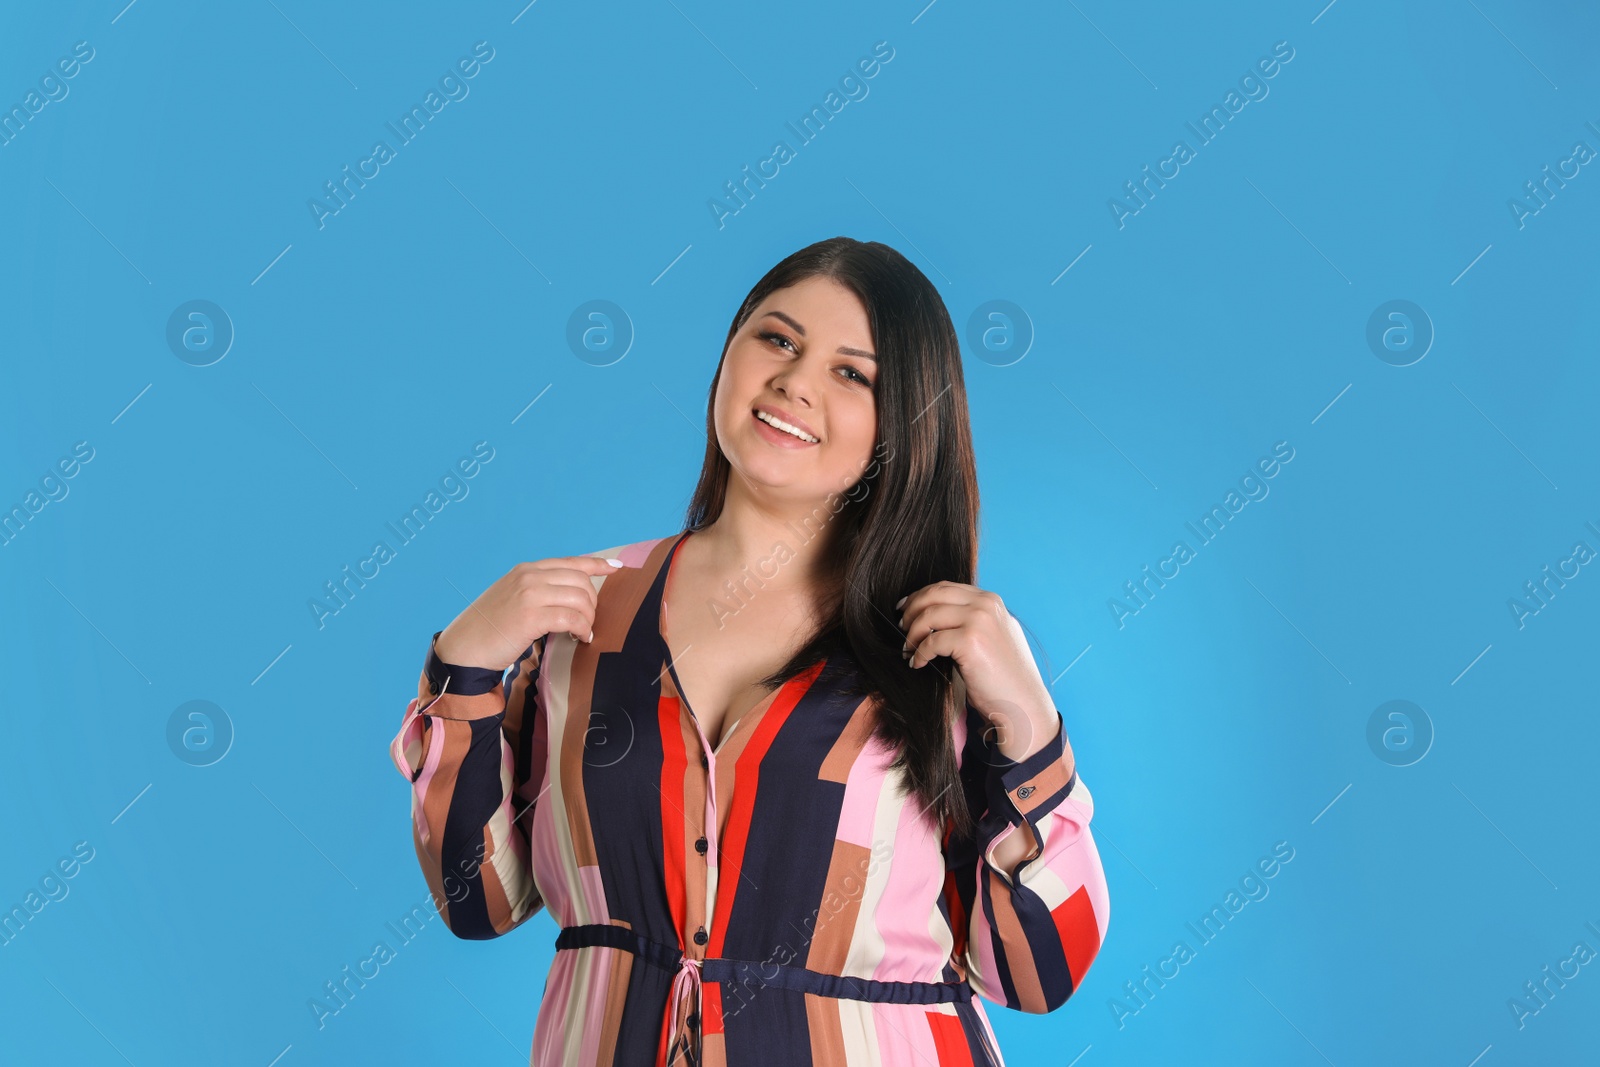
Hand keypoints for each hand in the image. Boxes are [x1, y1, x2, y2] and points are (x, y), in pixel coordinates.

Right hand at [433, 555, 623, 671]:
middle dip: (593, 603)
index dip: (598, 564)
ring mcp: (529, 594)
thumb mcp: (513, 598)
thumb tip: (572, 598)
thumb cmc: (490, 629)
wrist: (463, 648)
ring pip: (580, 598)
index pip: (571, 562)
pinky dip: (581, 628)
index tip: (617, 568)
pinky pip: (571, 617)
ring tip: (582, 633)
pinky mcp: (530, 616)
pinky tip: (579, 638)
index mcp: (527, 570)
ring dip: (588, 618)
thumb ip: (538, 591)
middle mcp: (529, 576)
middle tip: (587, 623)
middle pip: (582, 581)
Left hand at [896, 581, 1063, 763]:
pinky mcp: (970, 641)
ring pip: (929, 615)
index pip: (946, 587)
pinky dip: (919, 653)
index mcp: (991, 601)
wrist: (1022, 704)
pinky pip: (931, 642)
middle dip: (911, 609)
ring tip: (907, 649)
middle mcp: (987, 605)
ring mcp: (980, 620)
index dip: (921, 596)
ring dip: (912, 633)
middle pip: (934, 594)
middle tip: (900, 627)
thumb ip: (972, 619)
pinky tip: (918, 663)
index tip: (906, 608)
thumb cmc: (1004, 678)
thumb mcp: (993, 636)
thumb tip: (935, 615)